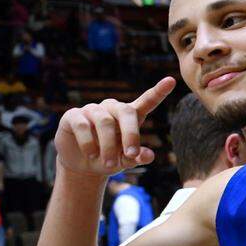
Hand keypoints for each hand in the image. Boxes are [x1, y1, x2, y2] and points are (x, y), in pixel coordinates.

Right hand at [53, 76, 175, 176]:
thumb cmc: (110, 158)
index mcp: (130, 115)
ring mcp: (92, 109)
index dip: (158, 91)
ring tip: (108, 163)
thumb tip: (148, 156)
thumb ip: (137, 157)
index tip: (171, 81)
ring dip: (108, 146)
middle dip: (131, 135)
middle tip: (131, 155)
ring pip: (104, 122)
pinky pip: (83, 125)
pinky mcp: (73, 115)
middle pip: (126, 111)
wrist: (82, 164)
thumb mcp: (125, 160)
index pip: (147, 100)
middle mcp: (112, 108)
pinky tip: (91, 155)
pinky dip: (89, 143)